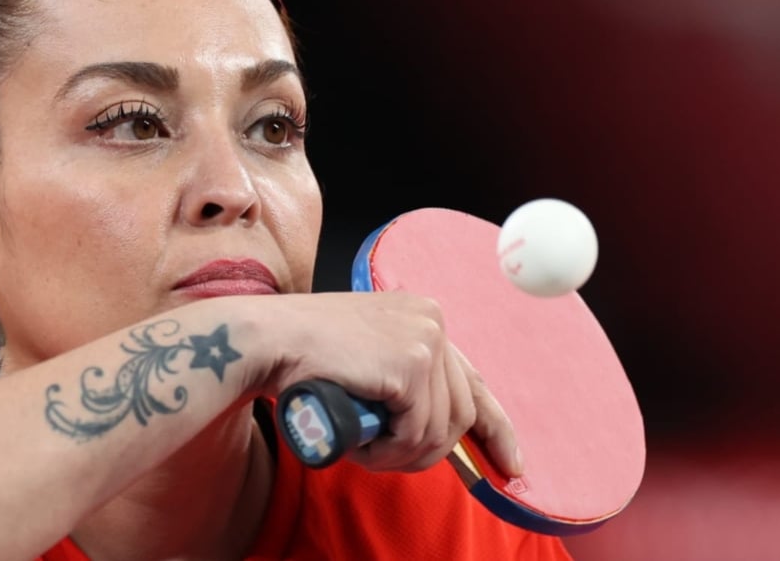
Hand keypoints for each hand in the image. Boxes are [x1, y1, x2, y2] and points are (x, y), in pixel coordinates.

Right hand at [241, 291, 521, 475]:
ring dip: (403, 453)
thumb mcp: (366, 362)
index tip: (511, 463)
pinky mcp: (412, 364)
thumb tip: (436, 429)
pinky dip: (391, 450)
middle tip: (383, 458)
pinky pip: (419, 431)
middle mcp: (432, 319)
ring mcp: (426, 338)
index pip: (473, 379)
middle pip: (462, 410)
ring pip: (443, 427)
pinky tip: (363, 443)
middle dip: (429, 449)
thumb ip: (402, 381)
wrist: (267, 341)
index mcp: (423, 315)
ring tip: (364, 447)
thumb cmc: (301, 358)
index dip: (495, 427)